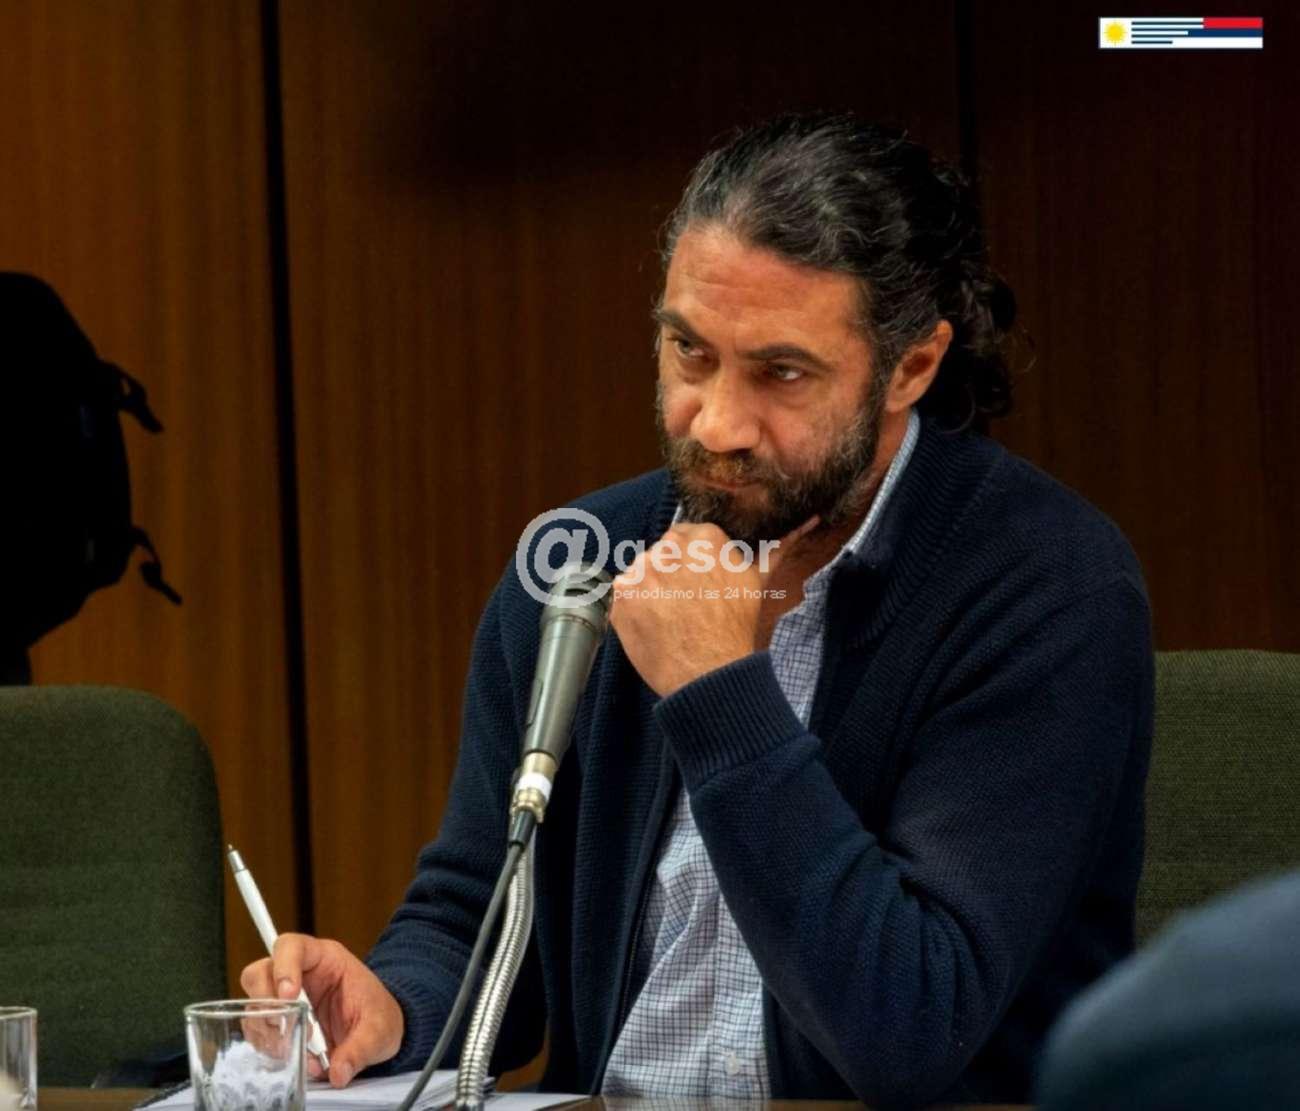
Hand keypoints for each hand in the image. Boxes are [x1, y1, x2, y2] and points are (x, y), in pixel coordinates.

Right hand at [240, 934, 403, 1087]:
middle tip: (284, 1025)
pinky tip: (289, 1053)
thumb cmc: (378, 1016)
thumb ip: (361, 1048)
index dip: (283, 967)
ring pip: (253, 1004)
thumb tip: (338, 1071)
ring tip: (291, 1045)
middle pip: (260, 973)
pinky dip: (267, 1045)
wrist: (378, 1032)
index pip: (292, 946)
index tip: (290, 995)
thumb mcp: (379, 1029)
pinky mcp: (278, 1023)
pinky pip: (257, 1030)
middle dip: (265, 1001)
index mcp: (325, 959)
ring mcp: (284, 999)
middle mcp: (299, 974)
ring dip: (266, 1028)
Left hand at [610, 517, 817, 695]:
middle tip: (686, 603)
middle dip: (671, 573)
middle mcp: (670, 547)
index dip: (693, 561)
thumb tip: (807, 520)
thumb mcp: (758, 582)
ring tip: (670, 617)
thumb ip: (776, 547)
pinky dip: (633, 609)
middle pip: (663, 552)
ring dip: (650, 590)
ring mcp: (641, 571)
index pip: (688, 535)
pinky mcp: (621, 596)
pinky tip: (653, 625)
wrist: (709, 674)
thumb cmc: (735, 629)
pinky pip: (622, 595)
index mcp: (704, 538)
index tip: (699, 582)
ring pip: (641, 572)